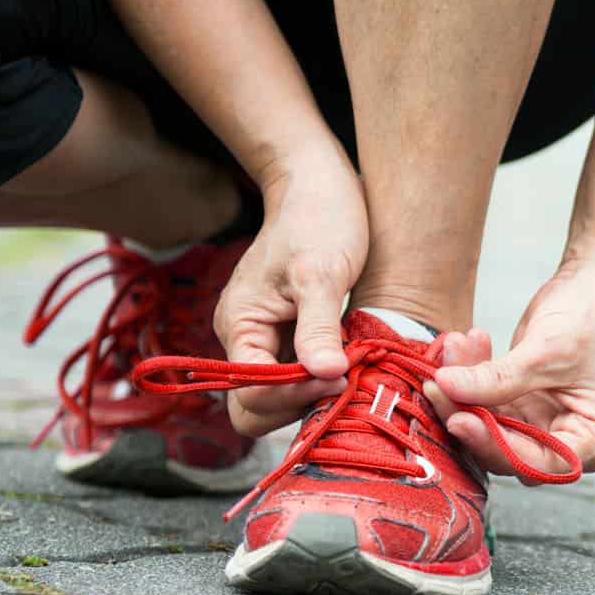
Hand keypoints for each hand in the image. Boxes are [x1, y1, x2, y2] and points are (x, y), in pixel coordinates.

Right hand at [214, 143, 368, 436]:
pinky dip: (326, 377)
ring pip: (283, 397)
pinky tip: (355, 362)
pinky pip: (301, 375)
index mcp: (240, 325)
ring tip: (355, 370)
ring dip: (316, 393)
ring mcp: (269, 339)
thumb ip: (318, 327)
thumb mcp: (322, 273)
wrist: (320, 186)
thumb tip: (323, 374)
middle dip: (300, 405)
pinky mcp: (292, 336)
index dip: (293, 396)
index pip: (250, 394)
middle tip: (347, 383)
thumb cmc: (319, 219)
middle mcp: (246, 339)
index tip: (340, 377)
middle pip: (258, 407)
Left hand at [424, 261, 594, 478]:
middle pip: (513, 451)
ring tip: (454, 351)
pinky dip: (473, 381)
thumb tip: (446, 386)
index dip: (499, 446)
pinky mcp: (527, 407)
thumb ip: (497, 377)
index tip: (460, 419)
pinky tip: (463, 349)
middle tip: (440, 386)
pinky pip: (490, 406)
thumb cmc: (593, 315)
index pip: (545, 462)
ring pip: (494, 429)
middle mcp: (576, 438)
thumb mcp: (545, 349)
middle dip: (473, 416)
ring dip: (466, 394)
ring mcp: (549, 423)